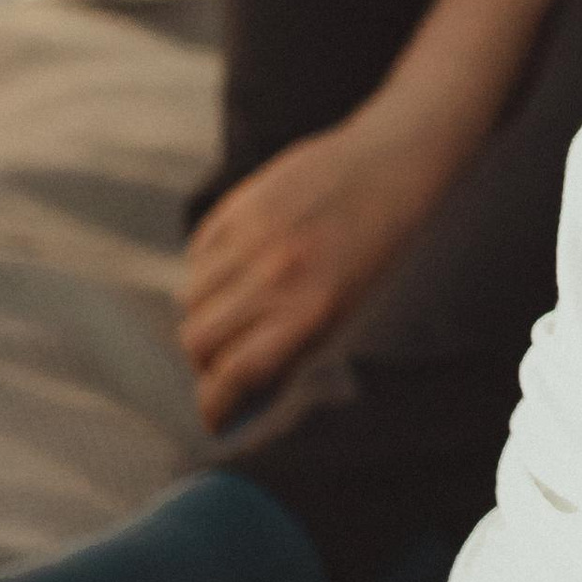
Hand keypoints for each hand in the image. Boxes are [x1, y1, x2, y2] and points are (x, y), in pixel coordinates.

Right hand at [180, 99, 463, 429]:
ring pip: (190, 298)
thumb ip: (296, 350)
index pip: (235, 374)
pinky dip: (204, 273)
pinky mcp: (238, 204)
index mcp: (311, 310)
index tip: (212, 416)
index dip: (215, 404)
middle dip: (204, 362)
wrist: (391, 165)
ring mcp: (252, 237)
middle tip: (219, 364)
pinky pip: (196, 255)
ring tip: (229, 315)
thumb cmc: (378, 250)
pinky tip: (232, 273)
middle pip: (198, 339)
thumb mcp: (351, 311)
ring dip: (202, 316)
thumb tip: (244, 396)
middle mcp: (275, 275)